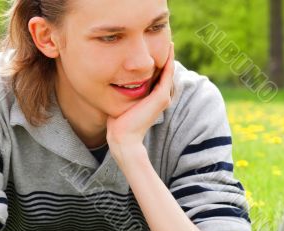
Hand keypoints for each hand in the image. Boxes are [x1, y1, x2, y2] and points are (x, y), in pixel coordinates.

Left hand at [106, 41, 174, 163]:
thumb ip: (123, 93)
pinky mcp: (161, 97)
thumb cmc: (118, 124)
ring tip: (169, 41)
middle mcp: (160, 98)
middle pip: (164, 73)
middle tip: (164, 41)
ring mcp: (162, 98)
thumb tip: (114, 83)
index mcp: (151, 100)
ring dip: (169, 56)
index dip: (157, 64)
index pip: (157, 78)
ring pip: (168, 72)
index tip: (153, 51)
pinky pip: (167, 74)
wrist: (122, 137)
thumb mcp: (121, 103)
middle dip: (164, 58)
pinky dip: (169, 61)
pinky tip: (169, 48)